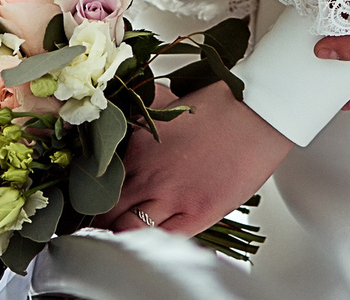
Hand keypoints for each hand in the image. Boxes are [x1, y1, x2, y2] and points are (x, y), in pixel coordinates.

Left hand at [97, 80, 293, 235]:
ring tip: (121, 236)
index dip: (93, 195)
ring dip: (120, 234)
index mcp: (138, 146)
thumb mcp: (168, 105)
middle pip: (108, 210)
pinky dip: (150, 243)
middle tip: (99, 225)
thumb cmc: (219, 106)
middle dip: (100, 220)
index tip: (93, 200)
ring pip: (129, 228)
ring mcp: (173, 196)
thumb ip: (143, 119)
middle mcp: (149, 174)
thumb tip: (128, 115)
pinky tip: (147, 243)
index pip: (101, 182)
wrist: (256, 114)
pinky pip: (164, 238)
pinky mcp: (198, 212)